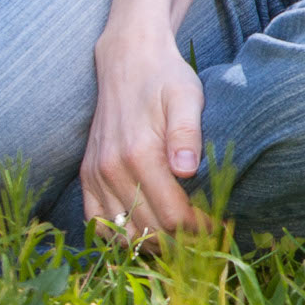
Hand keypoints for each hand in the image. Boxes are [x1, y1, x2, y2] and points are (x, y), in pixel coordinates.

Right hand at [81, 27, 207, 242]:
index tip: (218, 225)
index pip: (171, 215)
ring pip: (122, 234)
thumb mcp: (186, 97)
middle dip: (180, 240)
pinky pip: (97, 222)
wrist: (127, 62)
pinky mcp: (87, 175)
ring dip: (151, 242)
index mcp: (139, 154)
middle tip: (204, 236)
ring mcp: (95, 174)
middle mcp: (111, 169)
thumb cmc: (165, 79)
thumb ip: (187, 134)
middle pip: (148, 230)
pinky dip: (120, 236)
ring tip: (180, 236)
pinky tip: (145, 232)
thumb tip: (187, 171)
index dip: (197, 228)